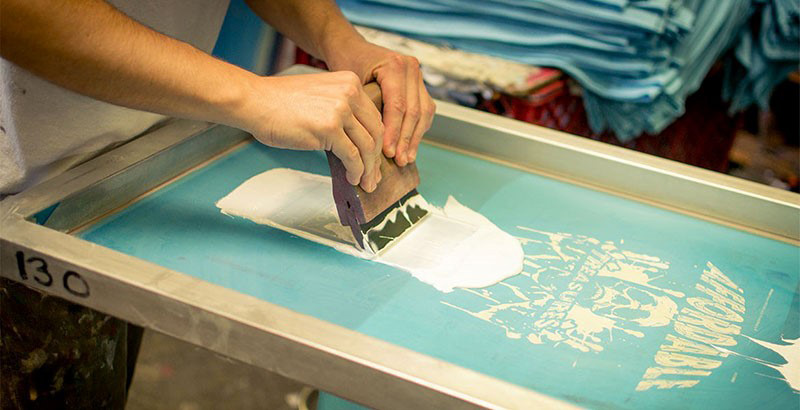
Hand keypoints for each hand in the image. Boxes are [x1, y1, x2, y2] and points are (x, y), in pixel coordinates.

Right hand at [235, 71, 383, 191]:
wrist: (255, 101)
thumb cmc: (279, 102)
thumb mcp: (320, 95)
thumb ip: (340, 110)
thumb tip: (354, 139)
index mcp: (350, 82)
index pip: (374, 116)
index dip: (378, 141)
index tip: (375, 158)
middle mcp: (350, 93)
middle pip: (376, 132)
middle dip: (376, 158)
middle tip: (374, 176)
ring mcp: (341, 110)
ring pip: (367, 146)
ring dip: (368, 169)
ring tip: (366, 183)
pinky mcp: (330, 129)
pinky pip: (352, 156)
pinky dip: (355, 171)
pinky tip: (352, 178)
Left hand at [327, 42, 434, 165]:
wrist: (351, 48)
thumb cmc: (346, 65)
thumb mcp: (351, 84)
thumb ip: (365, 108)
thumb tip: (371, 143)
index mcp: (394, 66)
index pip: (398, 106)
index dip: (394, 132)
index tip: (388, 153)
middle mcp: (411, 68)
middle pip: (414, 111)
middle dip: (406, 139)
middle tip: (399, 160)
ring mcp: (418, 75)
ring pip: (424, 112)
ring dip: (415, 138)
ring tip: (406, 158)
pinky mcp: (419, 84)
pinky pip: (425, 110)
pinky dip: (418, 129)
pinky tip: (409, 146)